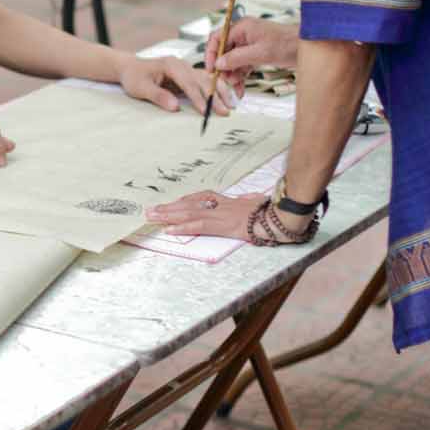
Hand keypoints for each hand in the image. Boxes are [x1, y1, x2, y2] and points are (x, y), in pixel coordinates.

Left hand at [120, 54, 231, 116]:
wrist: (130, 68)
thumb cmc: (134, 77)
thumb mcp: (140, 88)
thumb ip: (158, 96)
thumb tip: (175, 107)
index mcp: (170, 65)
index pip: (188, 83)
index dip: (198, 98)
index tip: (206, 111)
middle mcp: (181, 64)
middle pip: (202, 80)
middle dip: (215, 96)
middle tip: (225, 111)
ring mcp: (186, 68)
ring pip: (208, 79)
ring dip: (221, 91)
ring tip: (232, 105)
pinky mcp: (188, 74)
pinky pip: (205, 80)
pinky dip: (217, 88)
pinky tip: (226, 97)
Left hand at [144, 190, 267, 239]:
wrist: (280, 216)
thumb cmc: (272, 211)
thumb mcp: (258, 203)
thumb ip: (252, 201)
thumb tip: (253, 199)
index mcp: (227, 200)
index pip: (200, 199)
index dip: (182, 202)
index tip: (169, 205)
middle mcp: (220, 205)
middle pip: (189, 205)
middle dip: (168, 208)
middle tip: (150, 211)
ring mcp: (220, 214)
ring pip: (189, 213)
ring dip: (168, 216)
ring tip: (152, 218)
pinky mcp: (223, 226)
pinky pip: (199, 226)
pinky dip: (183, 228)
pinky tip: (169, 230)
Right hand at [206, 18, 299, 94]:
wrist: (307, 47)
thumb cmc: (287, 44)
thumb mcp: (260, 53)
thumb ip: (237, 58)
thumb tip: (219, 64)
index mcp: (242, 28)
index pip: (217, 38)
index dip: (211, 53)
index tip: (211, 69)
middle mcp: (243, 35)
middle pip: (224, 52)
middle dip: (224, 68)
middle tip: (227, 81)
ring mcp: (250, 44)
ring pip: (233, 61)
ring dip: (232, 75)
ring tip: (236, 87)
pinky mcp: (256, 54)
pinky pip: (243, 65)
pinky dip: (241, 76)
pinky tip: (241, 88)